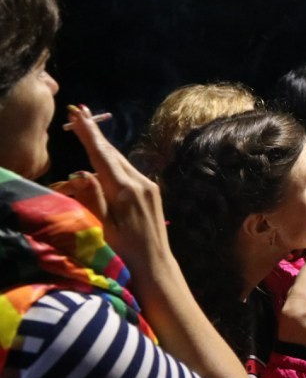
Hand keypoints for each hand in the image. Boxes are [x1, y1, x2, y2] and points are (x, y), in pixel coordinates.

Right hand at [63, 105, 171, 269]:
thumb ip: (93, 198)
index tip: (77, 114)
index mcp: (127, 190)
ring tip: (86, 128)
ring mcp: (149, 186)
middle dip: (94, 134)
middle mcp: (141, 182)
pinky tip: (103, 159)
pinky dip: (112, 162)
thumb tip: (81, 171)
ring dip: (103, 147)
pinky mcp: (152, 192)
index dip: (88, 134)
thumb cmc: (125, 251)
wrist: (156, 265)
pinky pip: (127, 171)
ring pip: (120, 161)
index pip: (102, 156)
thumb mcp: (104, 227)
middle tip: (78, 113)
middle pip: (112, 154)